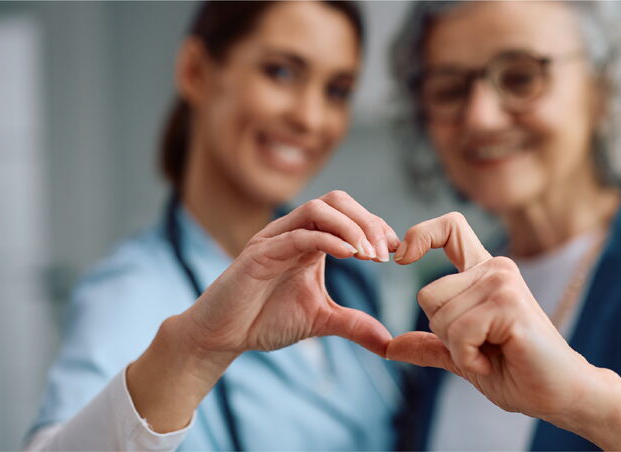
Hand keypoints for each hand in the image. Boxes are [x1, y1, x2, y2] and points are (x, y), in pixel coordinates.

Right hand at [182, 190, 399, 356]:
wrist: (223, 335)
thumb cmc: (266, 320)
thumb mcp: (321, 321)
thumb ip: (354, 324)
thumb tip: (388, 342)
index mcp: (310, 240)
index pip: (349, 215)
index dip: (376, 227)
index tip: (397, 251)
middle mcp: (294, 231)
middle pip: (337, 201)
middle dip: (368, 221)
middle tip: (386, 252)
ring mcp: (276, 238)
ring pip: (319, 209)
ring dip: (351, 227)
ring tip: (371, 255)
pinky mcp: (260, 252)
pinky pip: (299, 234)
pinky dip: (328, 239)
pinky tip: (349, 255)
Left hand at [389, 212, 602, 423]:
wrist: (559, 395)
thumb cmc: (517, 372)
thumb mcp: (461, 356)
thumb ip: (429, 345)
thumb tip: (388, 347)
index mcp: (484, 273)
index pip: (449, 228)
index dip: (420, 235)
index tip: (401, 256)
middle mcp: (495, 269)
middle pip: (427, 295)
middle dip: (443, 333)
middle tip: (481, 347)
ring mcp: (503, 283)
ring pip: (440, 318)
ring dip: (459, 350)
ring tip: (492, 354)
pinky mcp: (509, 305)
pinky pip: (459, 334)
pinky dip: (469, 359)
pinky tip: (495, 362)